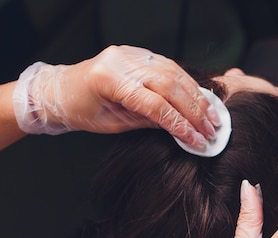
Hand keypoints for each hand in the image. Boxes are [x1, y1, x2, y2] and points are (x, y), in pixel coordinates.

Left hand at [12, 45, 219, 149]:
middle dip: (194, 111)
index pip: (156, 105)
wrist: (61, 89)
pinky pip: (170, 66)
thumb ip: (146, 123)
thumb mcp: (113, 124)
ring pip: (174, 74)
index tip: (197, 141)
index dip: (180, 125)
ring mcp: (131, 54)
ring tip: (212, 116)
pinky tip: (200, 98)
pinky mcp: (138, 53)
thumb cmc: (82, 110)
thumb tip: (181, 130)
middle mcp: (121, 61)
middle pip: (170, 86)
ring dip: (197, 97)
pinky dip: (187, 84)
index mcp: (109, 80)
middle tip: (211, 130)